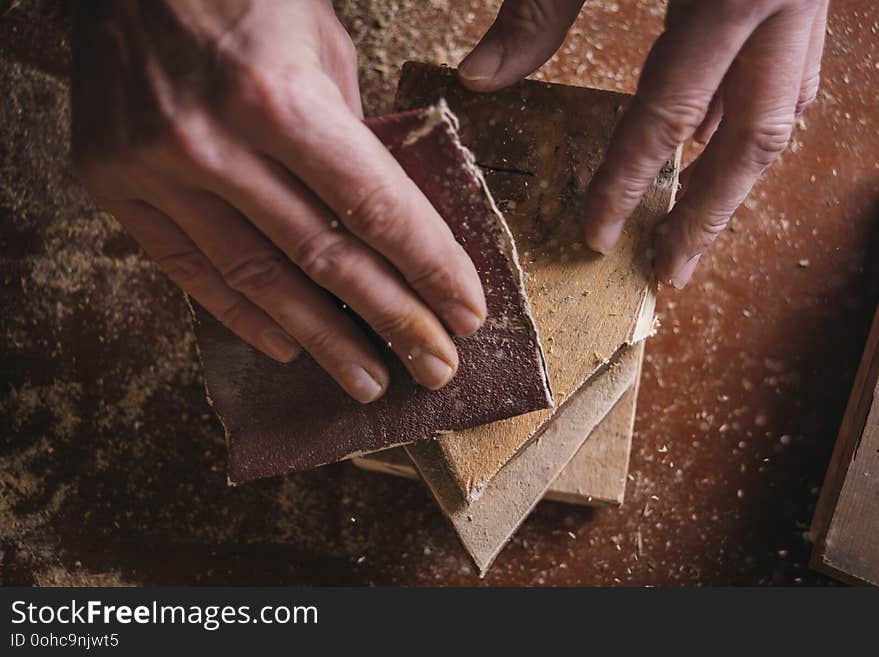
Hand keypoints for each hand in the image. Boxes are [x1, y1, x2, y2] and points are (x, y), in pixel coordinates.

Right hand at [71, 0, 485, 402]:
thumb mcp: (321, 47)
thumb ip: (350, 137)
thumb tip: (375, 217)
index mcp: (278, 97)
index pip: (375, 208)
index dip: (429, 268)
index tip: (465, 312)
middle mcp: (213, 142)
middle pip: (325, 258)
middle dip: (393, 320)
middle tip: (435, 366)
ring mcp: (156, 168)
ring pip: (258, 280)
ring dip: (322, 340)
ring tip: (368, 381)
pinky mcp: (113, 183)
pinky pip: (188, 270)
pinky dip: (241, 315)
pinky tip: (286, 346)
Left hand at [458, 0, 827, 287]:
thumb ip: (538, 6)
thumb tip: (481, 80)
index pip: (667, 116)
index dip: (628, 182)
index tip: (597, 236)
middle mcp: (782, 0)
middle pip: (753, 139)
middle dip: (709, 213)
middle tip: (670, 271)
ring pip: (785, 109)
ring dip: (738, 174)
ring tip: (697, 222)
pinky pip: (791, 68)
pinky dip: (753, 112)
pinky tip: (717, 137)